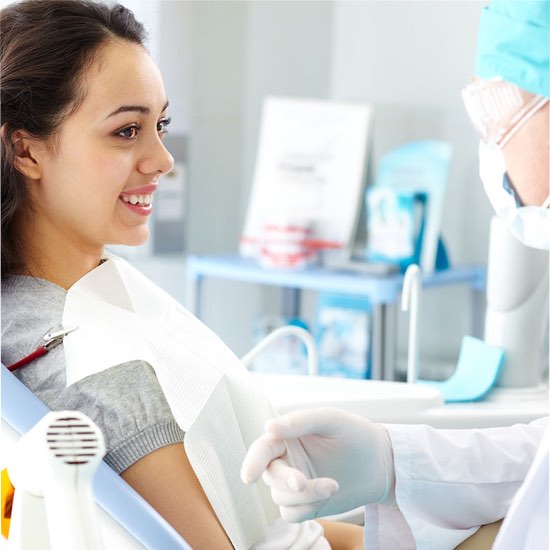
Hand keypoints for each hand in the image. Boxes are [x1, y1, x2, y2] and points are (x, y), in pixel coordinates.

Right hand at [241, 407, 394, 521]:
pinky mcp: (306, 504)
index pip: (262, 449)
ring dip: (304, 495)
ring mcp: (296, 483)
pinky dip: (307, 508)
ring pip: (281, 497)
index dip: (253, 462)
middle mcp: (287, 460)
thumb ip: (299, 421)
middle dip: (285, 481)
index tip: (250, 477)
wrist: (381, 463)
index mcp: (288, 436)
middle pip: (270, 476)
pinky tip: (329, 493)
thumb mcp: (330, 420)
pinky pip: (291, 514)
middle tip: (302, 483)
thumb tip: (268, 427)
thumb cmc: (355, 434)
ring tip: (333, 484)